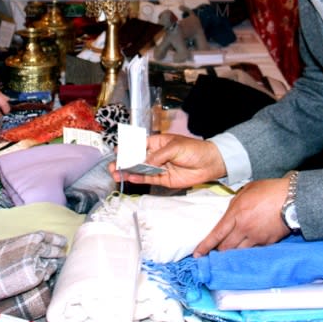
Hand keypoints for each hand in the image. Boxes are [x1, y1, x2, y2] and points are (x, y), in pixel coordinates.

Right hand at [109, 133, 225, 189]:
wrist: (210, 163)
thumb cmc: (193, 149)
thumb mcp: (175, 147)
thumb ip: (158, 156)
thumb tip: (145, 162)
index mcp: (157, 142)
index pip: (138, 145)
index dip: (127, 148)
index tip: (116, 152)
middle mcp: (156, 155)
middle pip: (136, 159)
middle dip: (124, 162)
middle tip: (113, 166)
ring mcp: (159, 168)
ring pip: (140, 170)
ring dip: (128, 172)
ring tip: (116, 174)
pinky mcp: (163, 179)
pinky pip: (149, 179)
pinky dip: (139, 179)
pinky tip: (130, 178)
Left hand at [193, 176, 291, 255]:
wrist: (292, 198)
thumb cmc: (270, 190)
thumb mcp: (247, 191)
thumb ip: (235, 202)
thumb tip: (230, 212)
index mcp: (236, 213)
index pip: (216, 234)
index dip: (205, 247)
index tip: (197, 254)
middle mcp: (244, 228)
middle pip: (225, 248)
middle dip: (218, 252)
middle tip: (213, 253)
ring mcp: (256, 237)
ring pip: (238, 253)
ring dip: (232, 254)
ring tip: (229, 253)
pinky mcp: (268, 243)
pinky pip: (254, 251)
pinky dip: (248, 251)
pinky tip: (247, 249)